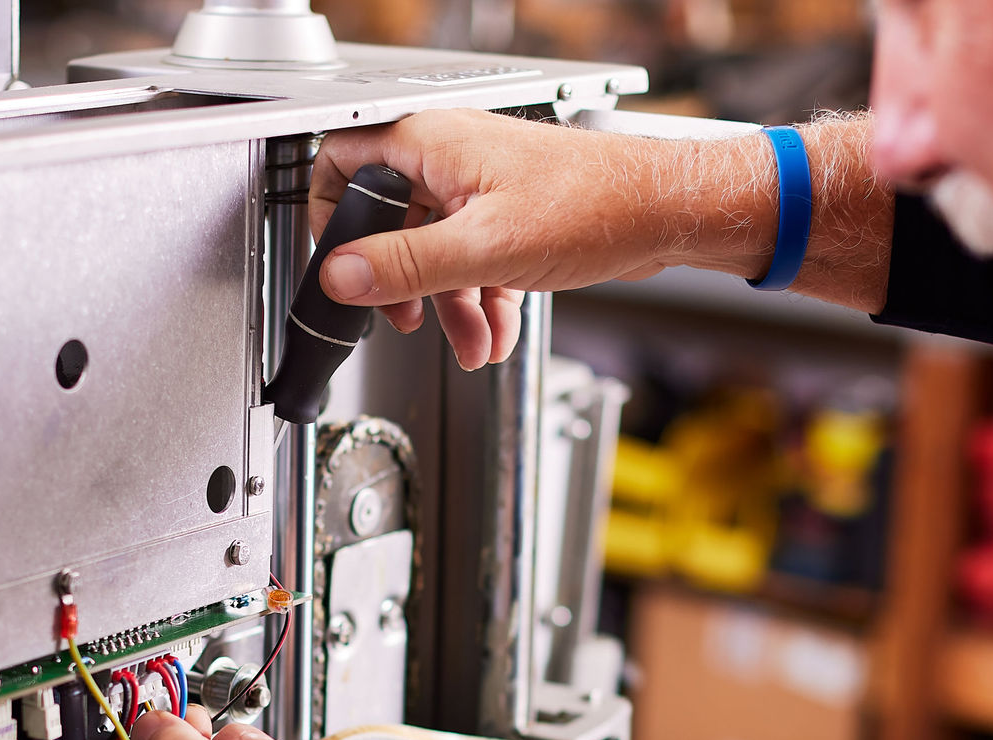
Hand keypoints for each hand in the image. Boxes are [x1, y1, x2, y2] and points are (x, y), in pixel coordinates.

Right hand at [310, 109, 723, 368]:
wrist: (662, 214)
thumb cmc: (594, 204)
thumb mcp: (483, 246)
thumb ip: (405, 265)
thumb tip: (342, 277)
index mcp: (431, 142)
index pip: (341, 160)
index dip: (330, 214)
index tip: (339, 263)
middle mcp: (449, 158)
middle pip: (390, 223)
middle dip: (403, 284)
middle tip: (407, 319)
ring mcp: (478, 188)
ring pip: (435, 253)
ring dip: (450, 307)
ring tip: (473, 343)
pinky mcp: (507, 218)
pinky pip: (472, 263)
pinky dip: (481, 302)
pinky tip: (496, 333)